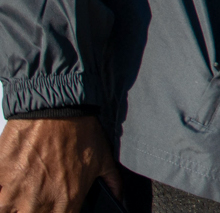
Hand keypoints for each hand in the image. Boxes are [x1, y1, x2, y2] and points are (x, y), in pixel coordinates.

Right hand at [0, 117, 121, 212]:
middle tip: (37, 200)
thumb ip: (111, 183)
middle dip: (34, 211)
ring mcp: (15, 192)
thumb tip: (118, 198)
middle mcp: (38, 203)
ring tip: (21, 195)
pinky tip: (8, 186)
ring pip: (7, 212)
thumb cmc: (80, 131)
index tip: (54, 208)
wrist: (56, 107)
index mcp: (66, 203)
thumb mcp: (103, 158)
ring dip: (13, 206)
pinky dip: (2, 193)